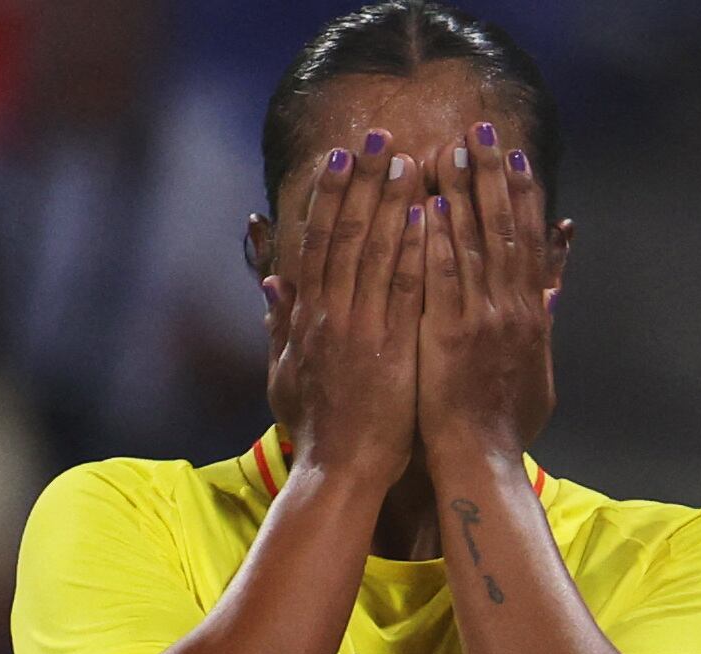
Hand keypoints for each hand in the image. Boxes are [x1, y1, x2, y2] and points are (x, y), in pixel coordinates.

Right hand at [265, 132, 426, 486]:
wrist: (340, 470)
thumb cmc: (318, 428)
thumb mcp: (285, 374)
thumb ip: (280, 326)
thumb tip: (271, 285)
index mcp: (308, 320)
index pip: (317, 245)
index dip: (330, 198)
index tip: (342, 160)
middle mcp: (330, 315)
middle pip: (344, 235)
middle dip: (361, 182)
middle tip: (378, 136)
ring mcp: (360, 328)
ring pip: (374, 251)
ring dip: (390, 201)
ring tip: (406, 157)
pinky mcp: (391, 345)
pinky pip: (404, 286)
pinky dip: (414, 247)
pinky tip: (429, 212)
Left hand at [418, 122, 555, 457]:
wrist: (480, 460)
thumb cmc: (502, 425)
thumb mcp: (535, 372)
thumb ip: (540, 328)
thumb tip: (551, 295)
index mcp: (530, 312)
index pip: (527, 239)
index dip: (521, 193)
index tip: (512, 154)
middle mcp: (511, 308)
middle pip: (504, 227)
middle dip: (491, 175)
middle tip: (480, 130)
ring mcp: (481, 320)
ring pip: (473, 244)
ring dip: (461, 194)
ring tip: (449, 151)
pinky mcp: (448, 336)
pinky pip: (441, 280)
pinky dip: (435, 242)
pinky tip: (426, 208)